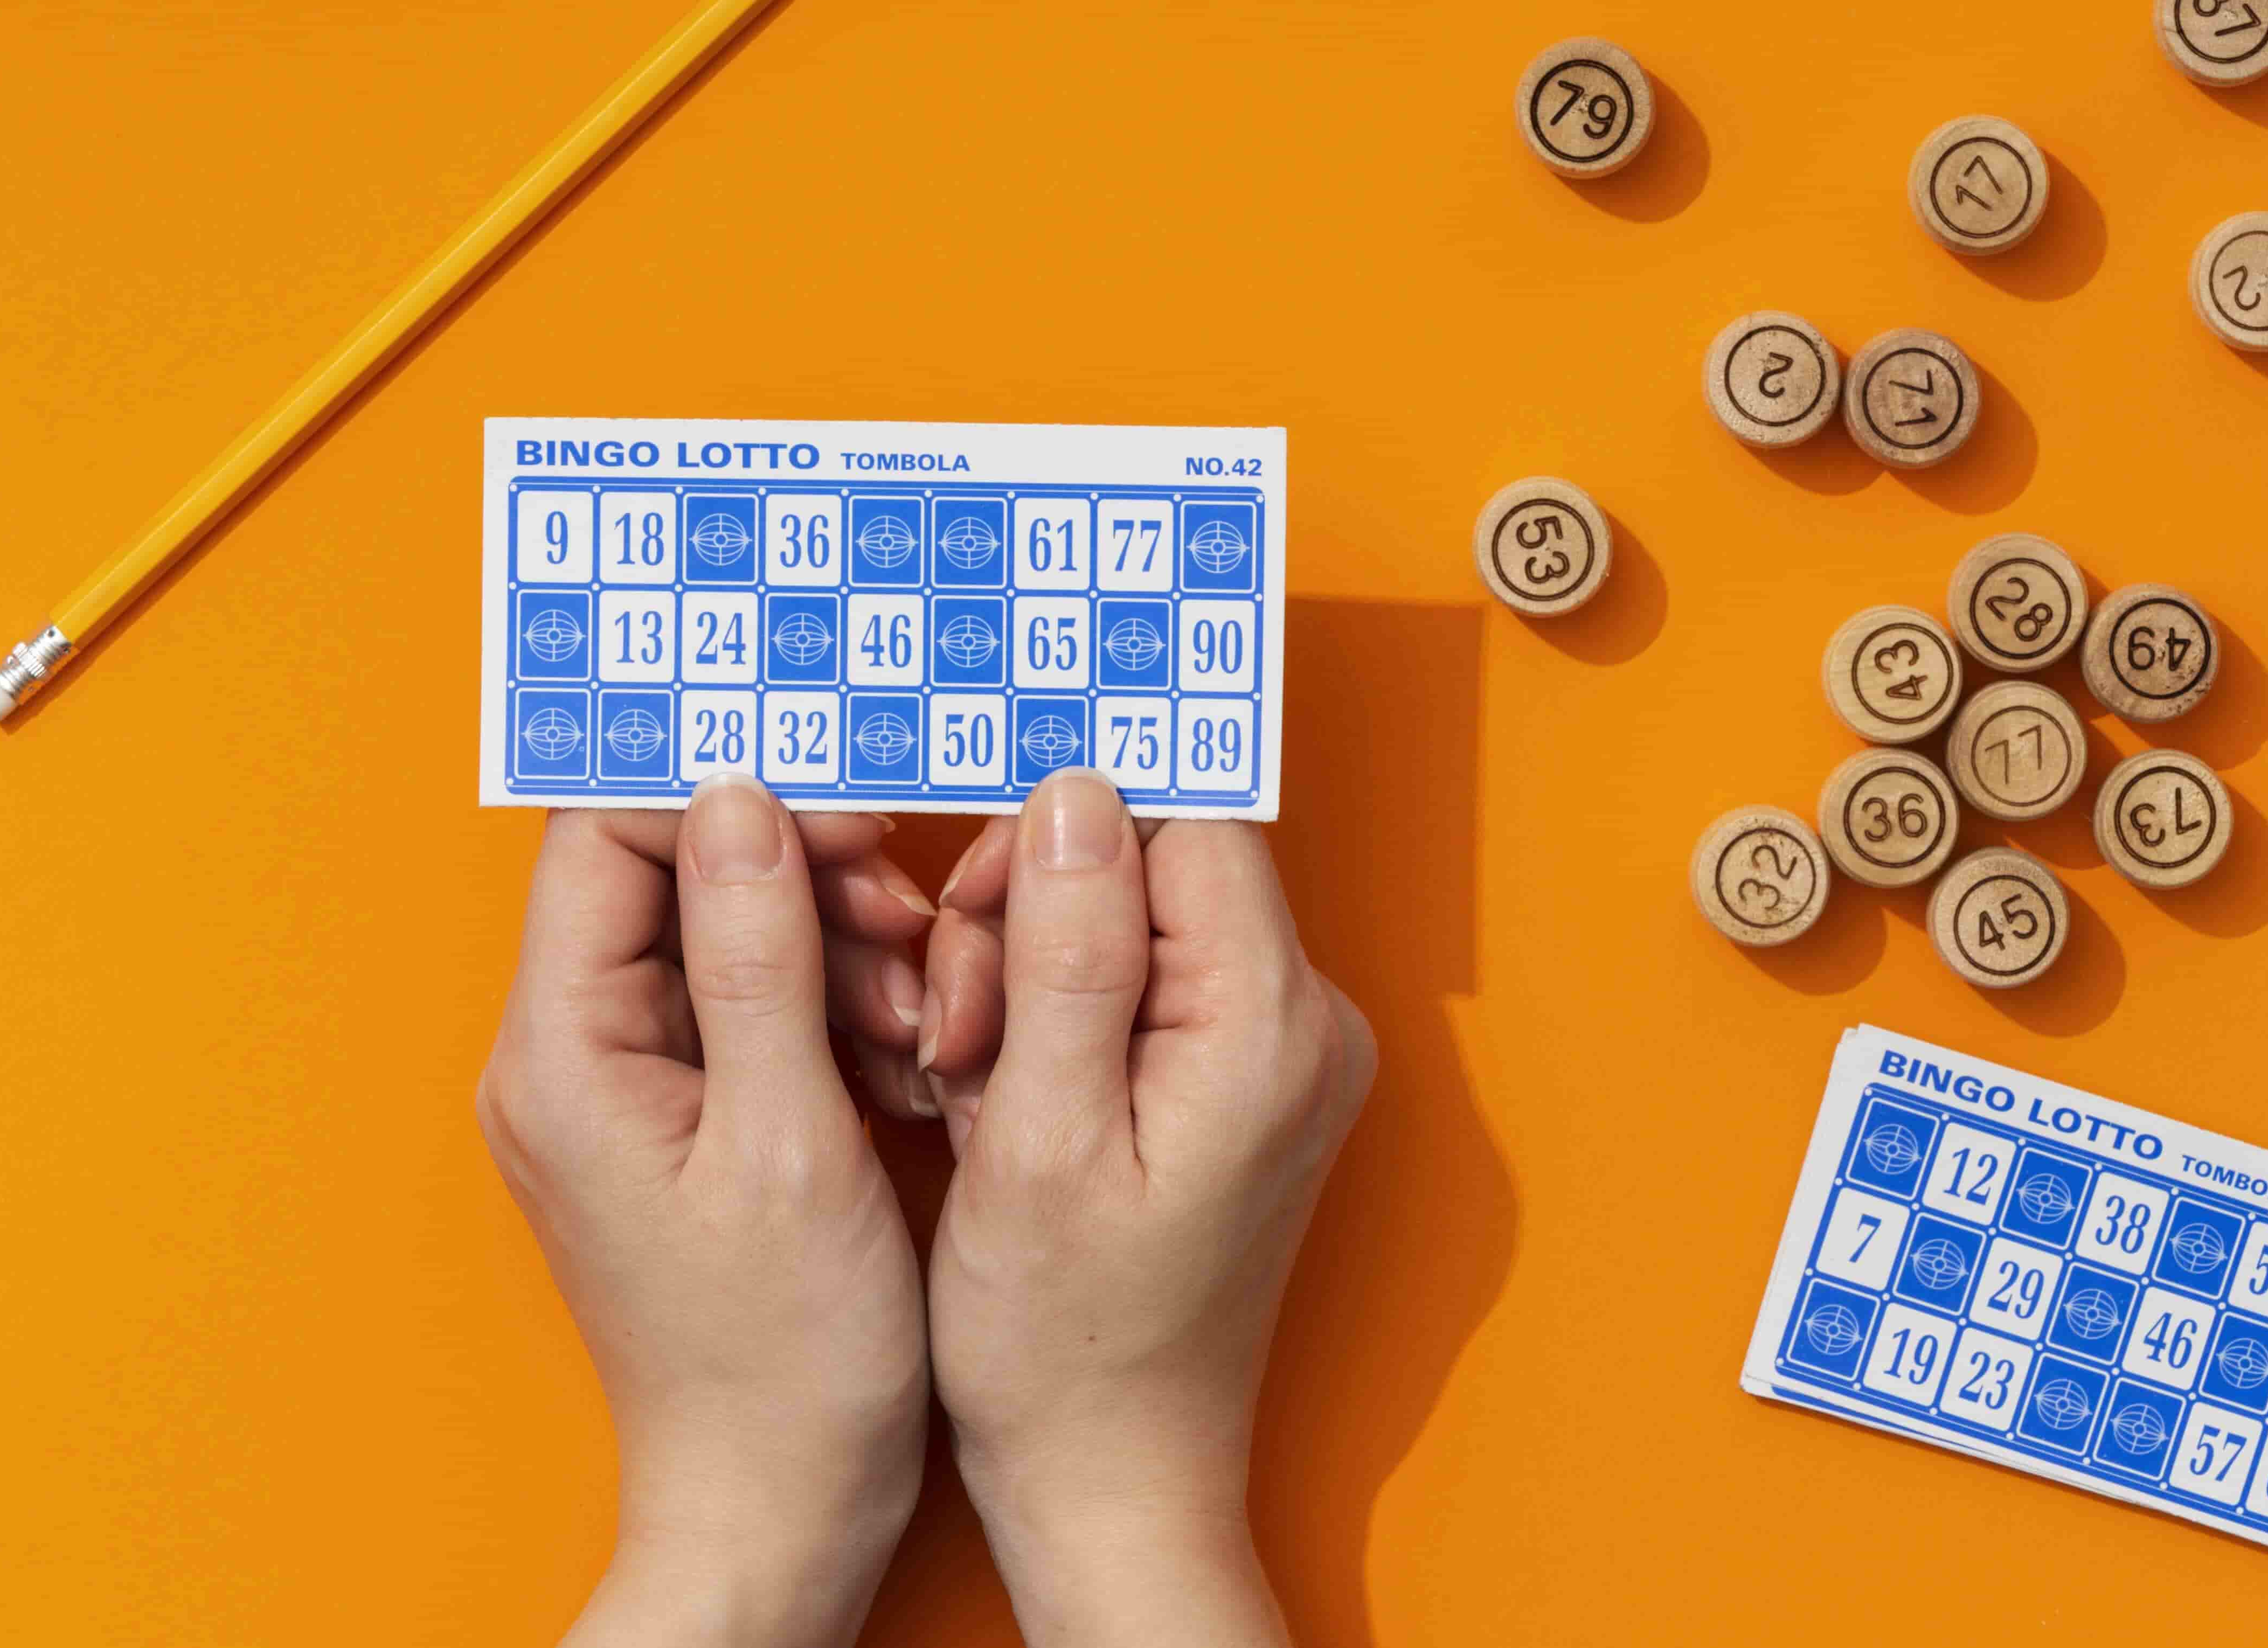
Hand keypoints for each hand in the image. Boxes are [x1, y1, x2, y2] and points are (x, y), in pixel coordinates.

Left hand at [479, 777, 937, 1647]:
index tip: (853, 827)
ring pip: (723, 939)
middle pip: (671, 879)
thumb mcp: (787, 1135)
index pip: (608, 838)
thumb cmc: (784, 1355)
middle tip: (907, 930)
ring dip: (834, 947)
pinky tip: (901, 1057)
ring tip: (919, 1014)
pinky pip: (749, 1011)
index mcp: (564, 1053)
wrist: (778, 1506)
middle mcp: (568, 1060)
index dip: (734, 804)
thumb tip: (738, 797)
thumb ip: (756, 954)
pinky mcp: (678, 1125)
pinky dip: (833, 1010)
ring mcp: (620, 1093)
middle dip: (804, 879)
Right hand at [919, 770, 1375, 1645]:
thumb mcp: (1039, 1134)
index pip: (1181, 822)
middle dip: (1030, 924)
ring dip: (1030, 980)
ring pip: (1134, 925)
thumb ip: (1068, 951)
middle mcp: (1307, 1025)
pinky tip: (1011, 1104)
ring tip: (977, 1087)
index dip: (1058, 846)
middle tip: (960, 1036)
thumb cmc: (1064, 1341)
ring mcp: (1283, 1058)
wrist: (1111, 1474)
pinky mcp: (1246, 1087)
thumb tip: (1077, 792)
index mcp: (1273, 1025)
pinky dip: (1060, 1026)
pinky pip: (1144, 990)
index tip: (974, 929)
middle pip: (1155, 865)